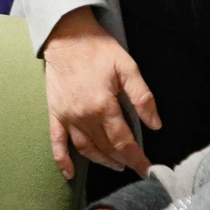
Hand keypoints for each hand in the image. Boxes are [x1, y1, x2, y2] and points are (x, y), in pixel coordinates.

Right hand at [41, 7, 158, 179]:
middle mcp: (83, 116)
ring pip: (85, 149)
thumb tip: (155, 124)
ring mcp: (67, 117)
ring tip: (115, 165)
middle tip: (135, 165)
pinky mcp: (55, 113)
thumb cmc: (98, 49)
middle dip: (123, 160)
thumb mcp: (127, 66)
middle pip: (105, 147)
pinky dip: (63, 161)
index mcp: (103, 105)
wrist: (66, 35)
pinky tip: (70, 174)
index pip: (123, 141)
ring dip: (101, 161)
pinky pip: (57, 143)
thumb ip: (142, 96)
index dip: (137, 158)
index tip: (147, 169)